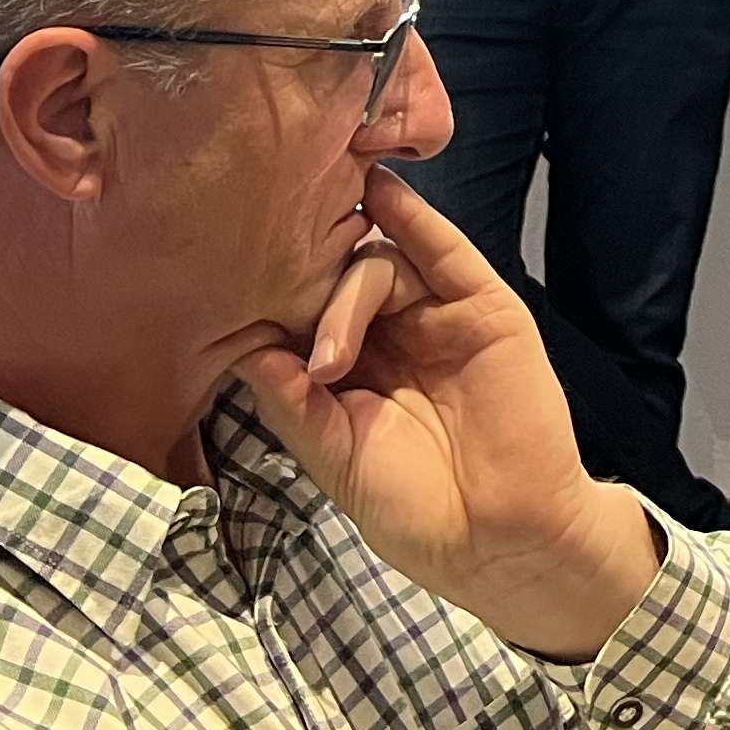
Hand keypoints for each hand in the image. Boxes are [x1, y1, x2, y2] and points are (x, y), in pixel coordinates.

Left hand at [236, 168, 664, 658]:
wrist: (497, 538)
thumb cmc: (413, 510)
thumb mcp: (335, 458)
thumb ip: (292, 403)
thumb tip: (240, 348)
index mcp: (356, 373)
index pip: (309, 316)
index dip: (278, 305)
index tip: (232, 300)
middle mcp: (396, 336)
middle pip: (342, 282)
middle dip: (311, 303)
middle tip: (310, 364)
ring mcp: (441, 317)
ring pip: (382, 266)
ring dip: (347, 298)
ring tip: (333, 359)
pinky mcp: (484, 307)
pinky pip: (445, 251)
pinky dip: (413, 217)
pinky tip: (380, 192)